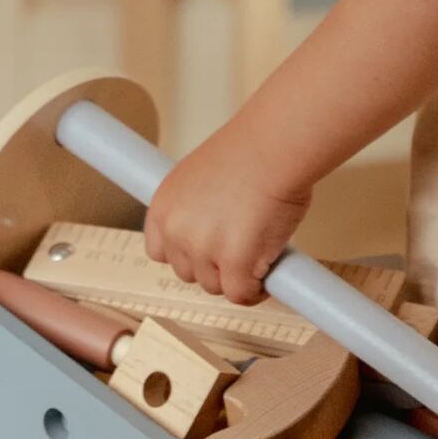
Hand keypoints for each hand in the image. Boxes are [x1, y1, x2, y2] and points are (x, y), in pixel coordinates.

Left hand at [145, 121, 311, 304]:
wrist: (277, 144)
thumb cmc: (254, 148)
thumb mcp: (205, 174)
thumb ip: (201, 206)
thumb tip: (219, 229)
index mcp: (164, 206)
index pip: (160, 251)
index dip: (187, 253)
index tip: (207, 251)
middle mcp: (176, 230)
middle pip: (188, 272)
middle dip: (215, 265)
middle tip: (243, 249)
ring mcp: (203, 249)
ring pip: (215, 286)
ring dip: (237, 277)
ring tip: (260, 258)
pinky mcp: (235, 262)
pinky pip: (241, 294)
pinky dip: (256, 291)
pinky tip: (268, 278)